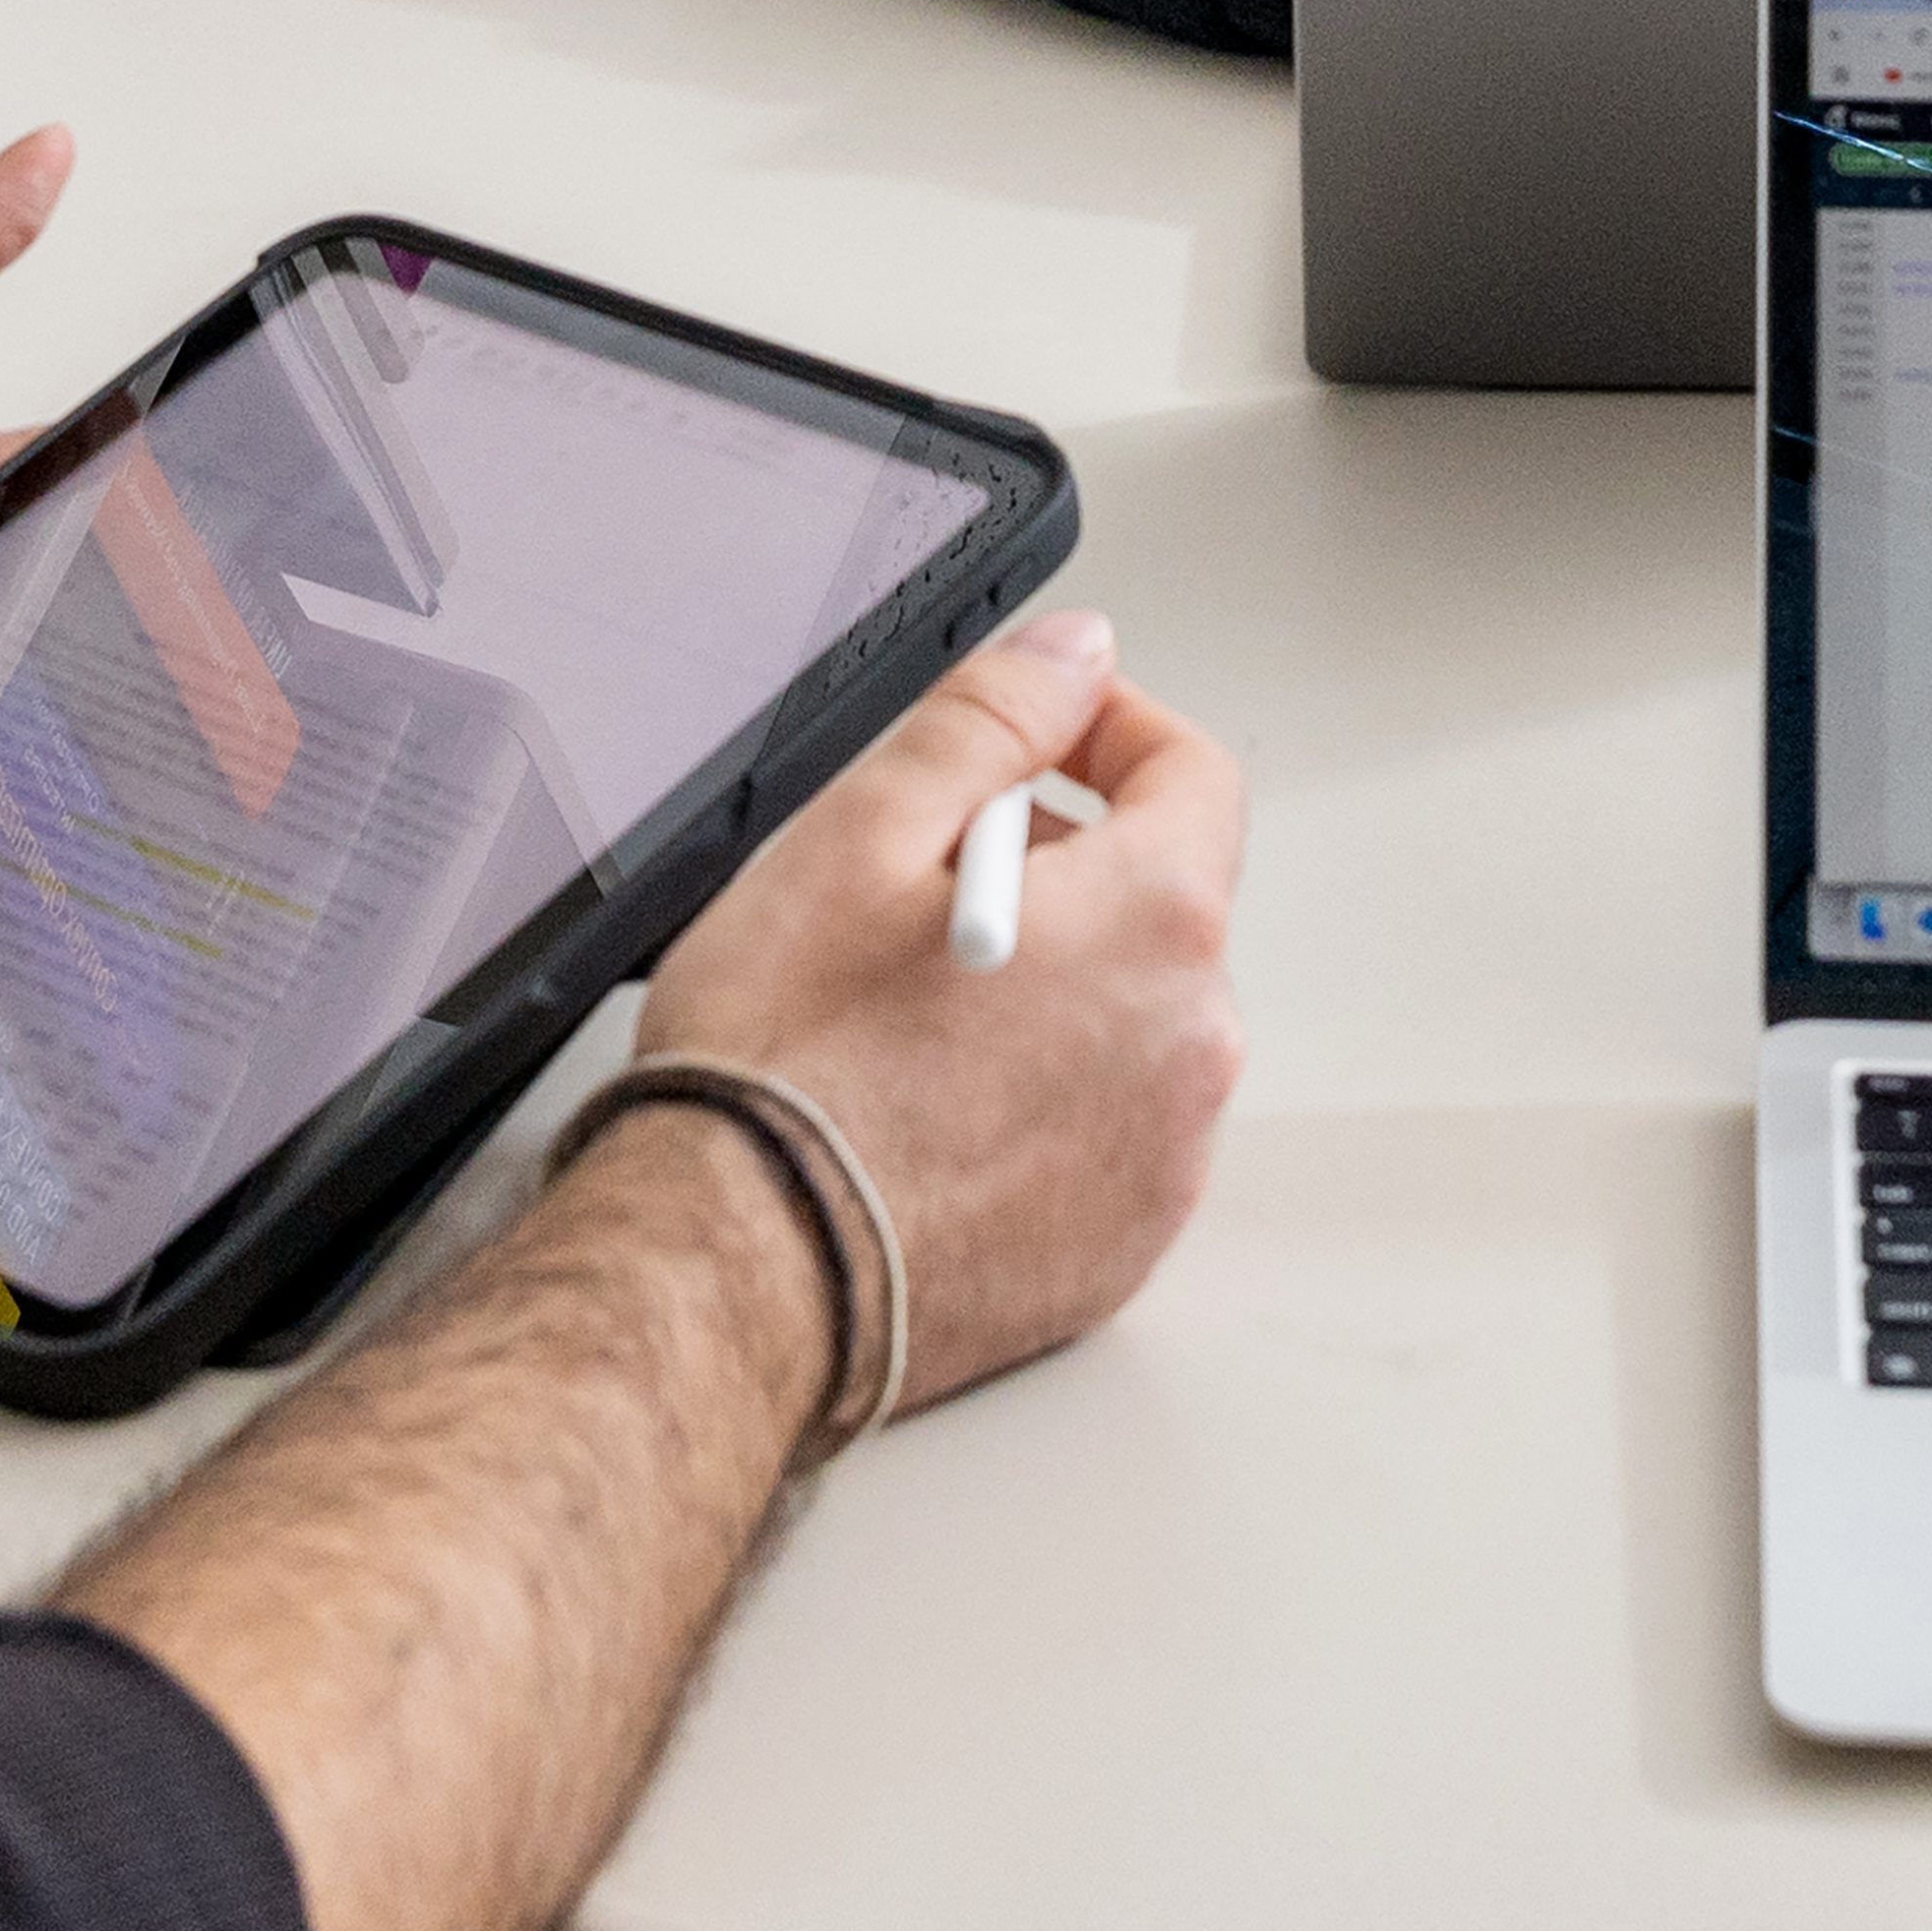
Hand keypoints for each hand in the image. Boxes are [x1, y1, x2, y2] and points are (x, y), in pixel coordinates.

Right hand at [630, 605, 1241, 1416]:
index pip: (1192, 775)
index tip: (1042, 732)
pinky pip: (1100, 1131)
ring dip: (1047, 990)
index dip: (1108, 730)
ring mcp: (1162, 1162)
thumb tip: (1075, 655)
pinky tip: (925, 1112)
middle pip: (1154, 902)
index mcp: (1153, 926)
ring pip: (1123, 1020)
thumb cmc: (788, 1067)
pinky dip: (1036, 1102)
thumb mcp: (865, 830)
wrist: (739, 1275)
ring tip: (904, 1018)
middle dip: (1056, 869)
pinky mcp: (1117, 1249)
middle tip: (914, 891)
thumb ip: (994, 718)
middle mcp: (1190, 1048)